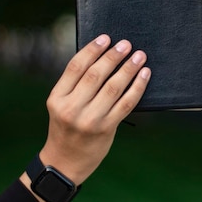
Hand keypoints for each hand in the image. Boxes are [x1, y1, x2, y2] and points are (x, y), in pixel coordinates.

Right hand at [20, 35, 150, 201]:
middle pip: (96, 75)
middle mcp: (71, 108)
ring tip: (139, 56)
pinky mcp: (106, 129)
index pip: (75, 67)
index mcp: (57, 98)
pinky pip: (126, 103)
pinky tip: (144, 75)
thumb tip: (103, 57)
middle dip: (113, 56)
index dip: (92, 50)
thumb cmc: (66, 128)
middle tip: (126, 44)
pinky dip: (137, 87)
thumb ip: (76, 86)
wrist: (64, 163)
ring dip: (128, 68)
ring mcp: (89, 120)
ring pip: (113, 87)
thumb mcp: (61, 106)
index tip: (105, 38)